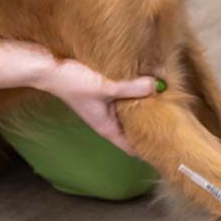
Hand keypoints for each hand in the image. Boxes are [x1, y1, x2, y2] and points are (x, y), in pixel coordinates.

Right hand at [33, 58, 157, 155]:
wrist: (49, 70)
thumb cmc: (72, 83)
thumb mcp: (105, 87)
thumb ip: (131, 87)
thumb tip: (156, 85)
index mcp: (107, 127)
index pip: (131, 148)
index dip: (147, 149)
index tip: (166, 146)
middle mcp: (106, 121)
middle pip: (133, 130)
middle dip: (149, 125)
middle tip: (171, 119)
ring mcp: (104, 108)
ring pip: (129, 113)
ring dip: (142, 107)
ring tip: (162, 100)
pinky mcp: (102, 94)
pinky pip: (123, 98)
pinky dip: (133, 94)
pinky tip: (144, 83)